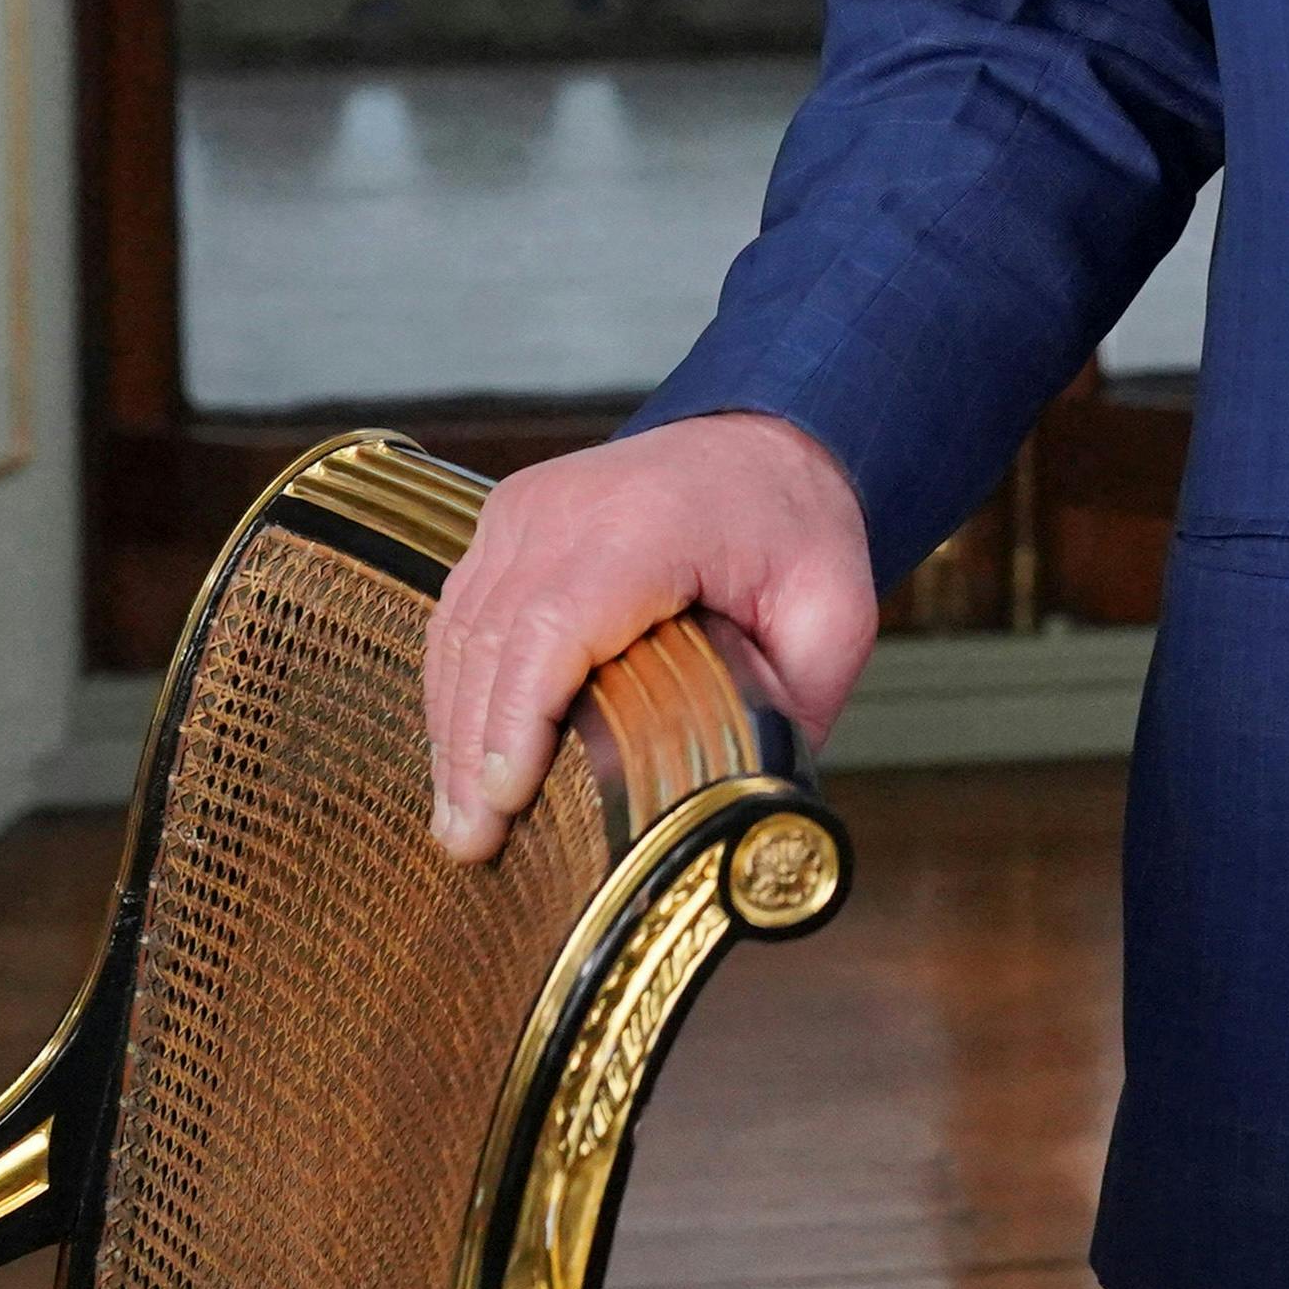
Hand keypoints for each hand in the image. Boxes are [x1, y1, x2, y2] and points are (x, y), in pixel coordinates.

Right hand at [419, 412, 876, 862]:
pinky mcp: (504, 523)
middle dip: (475, 750)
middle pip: (493, 639)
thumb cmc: (796, 528)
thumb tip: (750, 803)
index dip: (519, 716)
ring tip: (462, 824)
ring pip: (463, 631)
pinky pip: (461, 614)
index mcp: (648, 523)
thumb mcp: (833, 613)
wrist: (764, 445)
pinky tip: (463, 759)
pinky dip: (458, 690)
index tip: (504, 799)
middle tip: (473, 844)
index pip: (556, 626)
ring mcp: (524, 509)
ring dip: (455, 731)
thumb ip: (795, 704)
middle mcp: (568, 507)